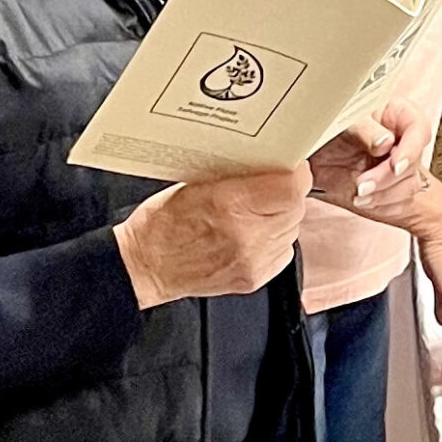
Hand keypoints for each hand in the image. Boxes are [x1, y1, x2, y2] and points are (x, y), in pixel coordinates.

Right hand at [114, 163, 309, 307]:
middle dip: (287, 194)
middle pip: (295, 208)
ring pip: (292, 230)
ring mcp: (252, 262)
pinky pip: (282, 251)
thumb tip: (269, 163)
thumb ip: (237, 176)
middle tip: (271, 186)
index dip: (294, 174)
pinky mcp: (254, 279)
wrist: (146, 266)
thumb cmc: (161, 223)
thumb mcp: (195, 184)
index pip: (291, 188)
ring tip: (256, 212)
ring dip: (281, 217)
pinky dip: (274, 239)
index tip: (289, 167)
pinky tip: (252, 234)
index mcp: (230, 205)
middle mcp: (246, 236)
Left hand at [308, 99, 432, 209]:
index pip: (419, 129)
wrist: (314, 160)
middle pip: (412, 163)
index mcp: (395, 115)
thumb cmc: (329, 133)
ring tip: (358, 194)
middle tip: (362, 184)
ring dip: (383, 195)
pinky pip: (400, 204)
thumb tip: (385, 142)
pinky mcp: (395, 189)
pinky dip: (380, 206)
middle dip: (386, 178)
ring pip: (409, 186)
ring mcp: (401, 166)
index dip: (411, 149)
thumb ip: (365, 129)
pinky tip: (362, 200)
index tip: (395, 165)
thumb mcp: (343, 123)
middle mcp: (402, 140)